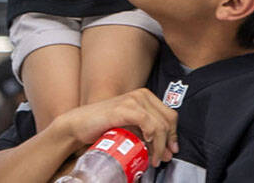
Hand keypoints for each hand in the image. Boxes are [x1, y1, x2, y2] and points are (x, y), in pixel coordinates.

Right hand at [58, 89, 178, 167]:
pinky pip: (149, 123)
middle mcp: (140, 95)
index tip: (170, 150)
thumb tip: (166, 150)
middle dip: (168, 142)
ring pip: (161, 124)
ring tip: (153, 159)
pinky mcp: (124, 108)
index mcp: (143, 96)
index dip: (173, 135)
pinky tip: (146, 147)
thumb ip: (147, 134)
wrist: (80, 125)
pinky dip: (152, 138)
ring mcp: (132, 100)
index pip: (170, 115)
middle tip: (161, 158)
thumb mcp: (130, 128)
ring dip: (160, 145)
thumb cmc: (103, 126)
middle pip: (169, 119)